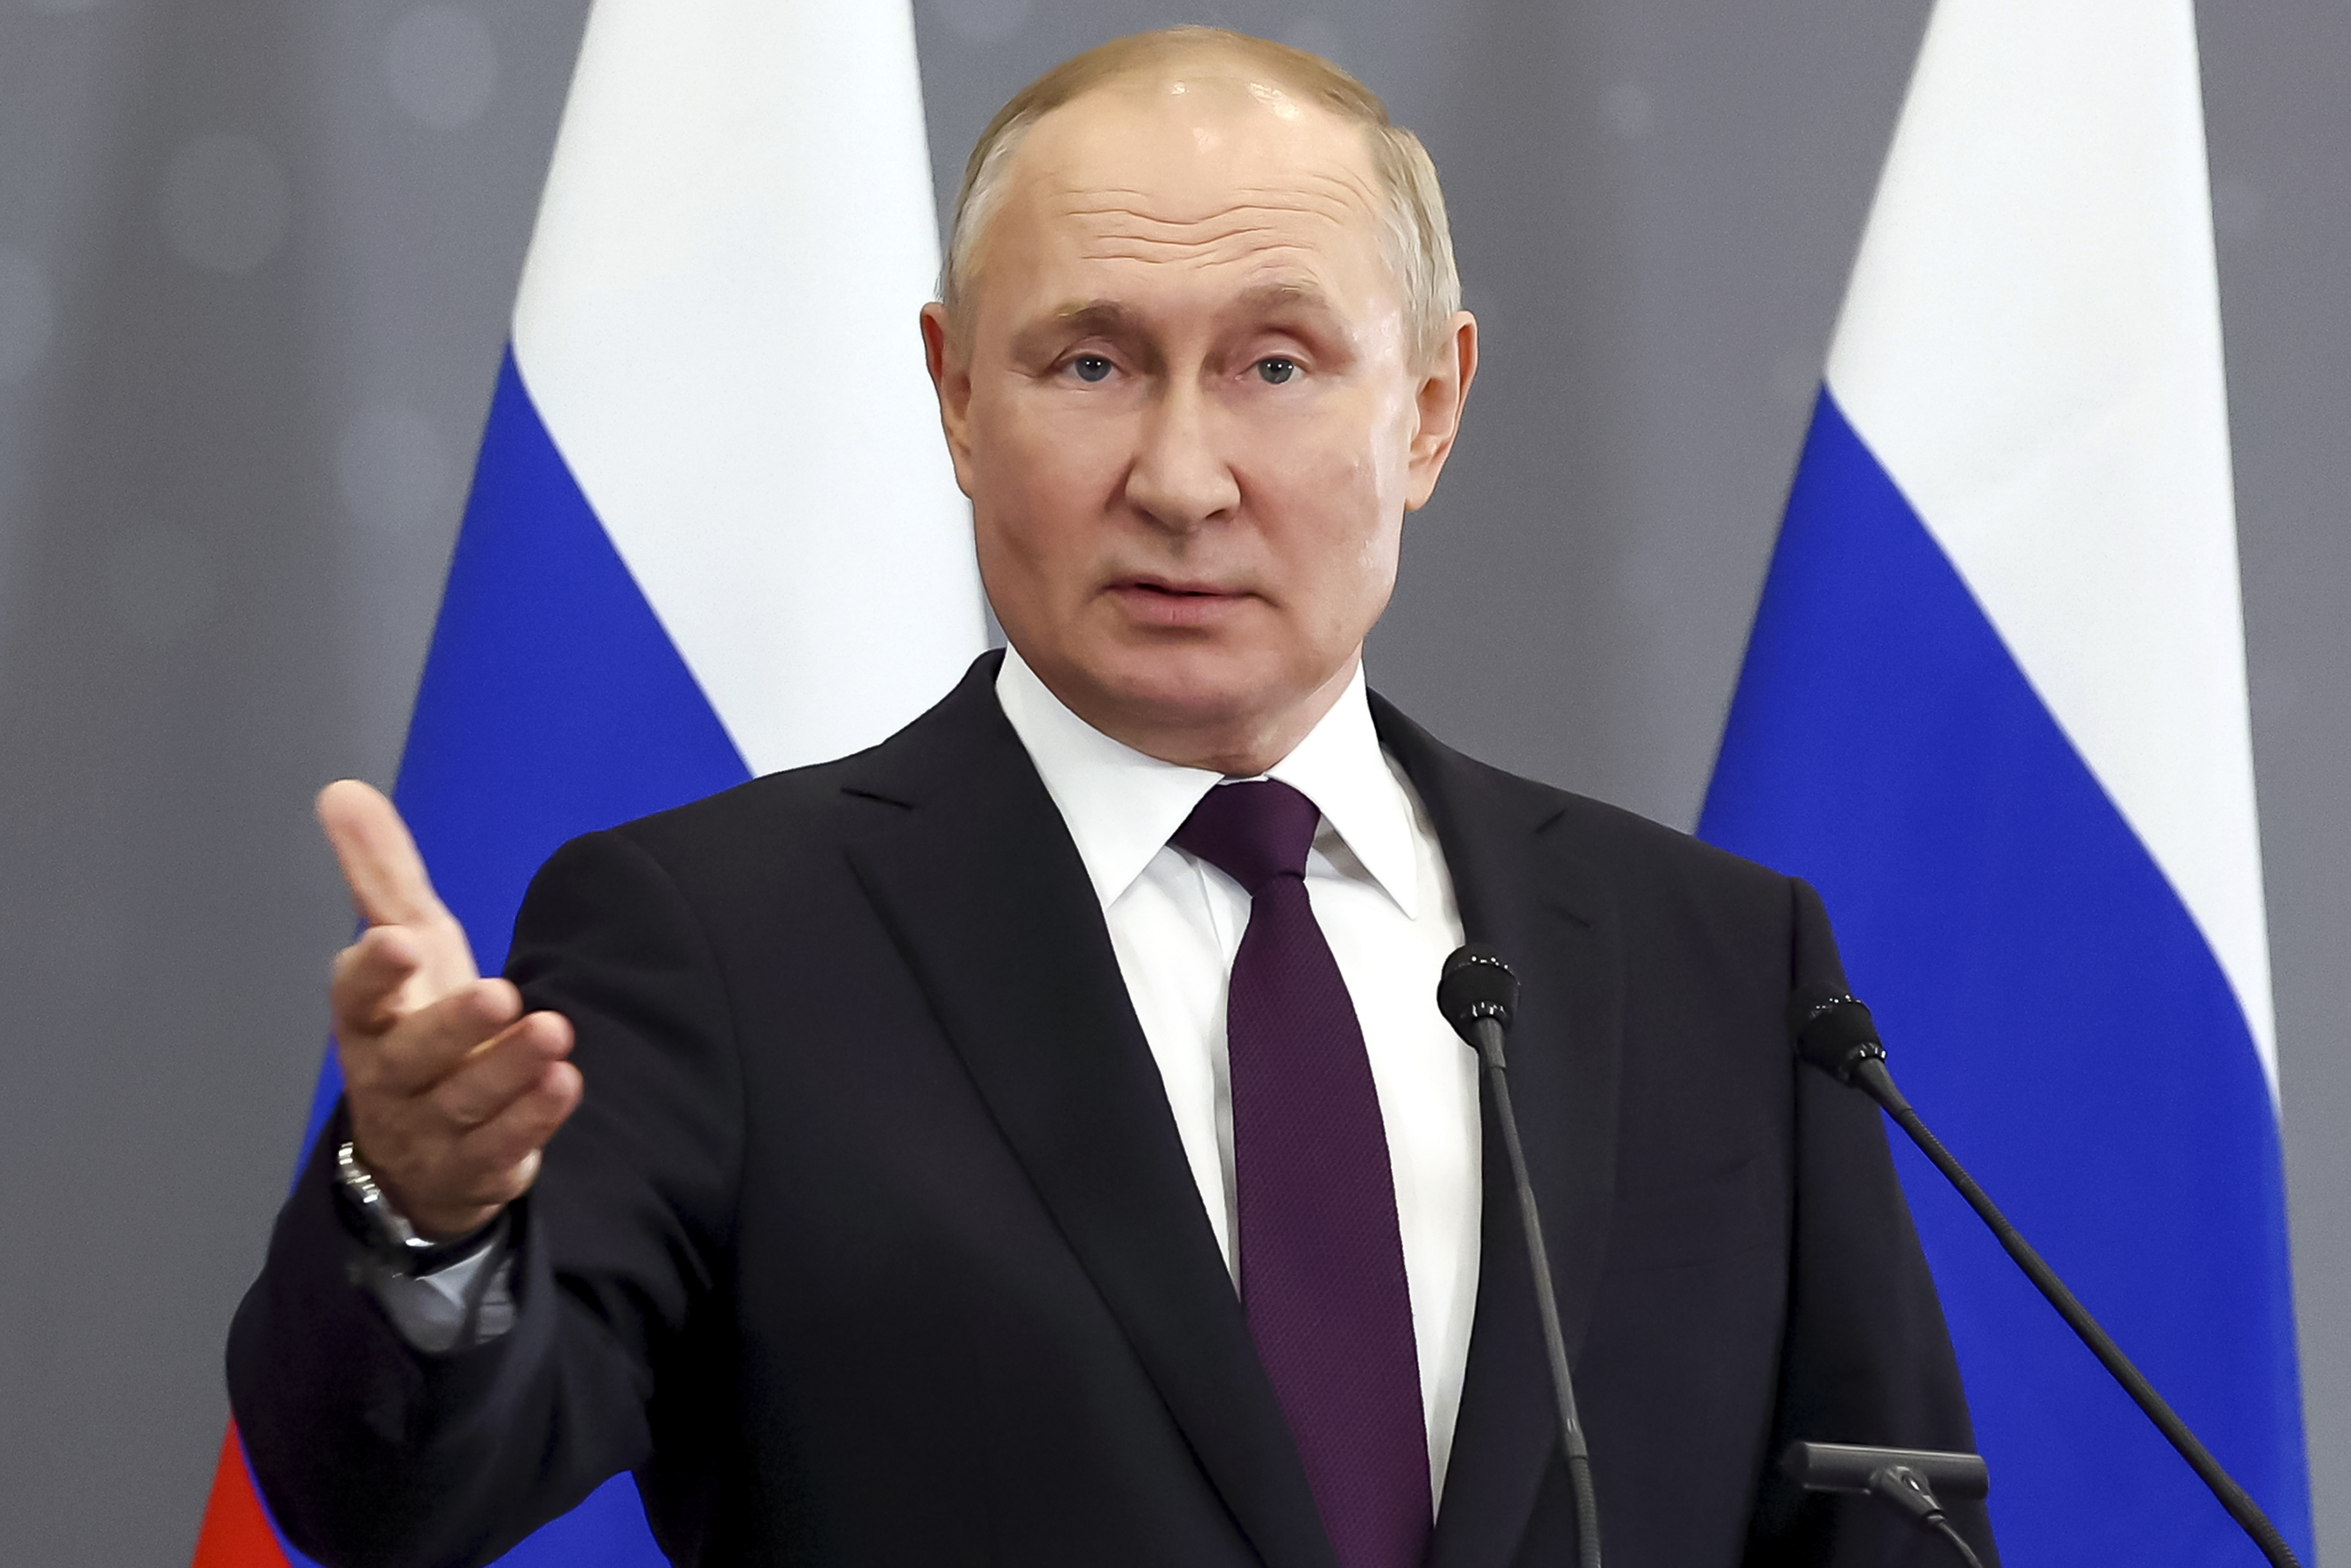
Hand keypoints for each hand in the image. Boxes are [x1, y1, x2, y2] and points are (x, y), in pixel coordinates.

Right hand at [319, 780, 581, 1238]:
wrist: (420, 1150)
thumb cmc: (415, 1026)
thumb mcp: (405, 949)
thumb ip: (380, 877)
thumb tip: (343, 791)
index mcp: (367, 1022)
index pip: (355, 998)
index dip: (372, 973)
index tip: (395, 943)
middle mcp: (391, 1078)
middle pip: (414, 1055)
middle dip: (455, 1026)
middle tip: (499, 993)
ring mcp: (432, 1130)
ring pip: (467, 1104)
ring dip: (509, 1069)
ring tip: (553, 1032)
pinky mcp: (476, 1167)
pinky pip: (502, 1147)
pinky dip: (533, 1118)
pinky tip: (565, 1082)